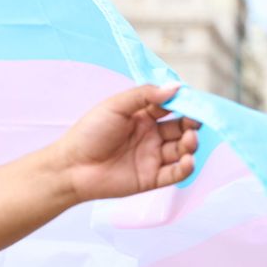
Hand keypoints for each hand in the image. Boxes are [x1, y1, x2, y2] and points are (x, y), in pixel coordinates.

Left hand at [58, 84, 199, 202]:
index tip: (194, 100)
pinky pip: (175, 173)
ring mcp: (151, 157)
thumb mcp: (116, 106)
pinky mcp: (151, 178)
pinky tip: (187, 160)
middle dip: (191, 124)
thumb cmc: (89, 133)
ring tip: (188, 140)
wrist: (72, 166)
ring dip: (190, 144)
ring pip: (181, 150)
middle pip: (180, 128)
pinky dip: (186, 167)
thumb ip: (145, 95)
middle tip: (194, 122)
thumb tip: (176, 87)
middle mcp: (150, 135)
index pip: (170, 107)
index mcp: (141, 116)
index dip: (183, 103)